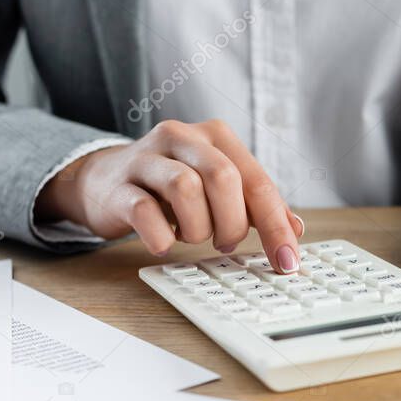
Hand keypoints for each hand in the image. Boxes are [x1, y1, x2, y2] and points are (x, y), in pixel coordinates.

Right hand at [35, 119, 303, 270]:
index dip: (276, 226)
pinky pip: (144, 210)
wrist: (105, 181)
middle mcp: (183, 137)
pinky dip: (162, 236)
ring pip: (185, 188)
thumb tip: (296, 229)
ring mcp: (146, 157)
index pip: (257, 181)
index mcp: (216, 137)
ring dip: (197, 228)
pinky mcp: (119, 185)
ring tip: (191, 236)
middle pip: (222, 177)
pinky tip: (165, 243)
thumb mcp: (218, 189)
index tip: (287, 263)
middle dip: (232, 223)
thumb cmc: (171, 187)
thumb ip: (256, 206)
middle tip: (225, 243)